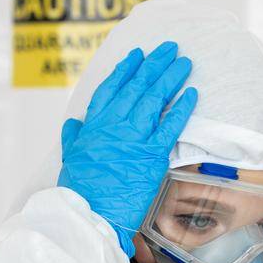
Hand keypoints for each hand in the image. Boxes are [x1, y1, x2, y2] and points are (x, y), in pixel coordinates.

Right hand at [57, 41, 197, 256]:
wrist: (89, 213)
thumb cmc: (79, 190)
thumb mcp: (70, 157)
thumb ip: (74, 136)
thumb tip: (75, 122)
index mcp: (94, 124)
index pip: (112, 88)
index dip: (126, 69)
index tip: (137, 55)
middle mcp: (114, 125)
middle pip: (137, 87)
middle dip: (155, 65)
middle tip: (170, 49)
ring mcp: (134, 138)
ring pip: (155, 99)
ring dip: (171, 78)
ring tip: (184, 62)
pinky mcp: (152, 155)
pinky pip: (171, 126)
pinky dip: (182, 108)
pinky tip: (192, 94)